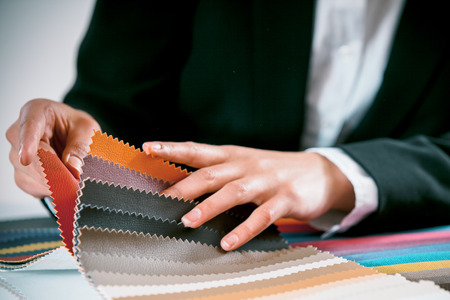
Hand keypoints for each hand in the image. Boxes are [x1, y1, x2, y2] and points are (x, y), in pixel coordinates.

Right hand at [6, 99, 99, 197]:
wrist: (72, 135)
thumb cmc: (76, 127)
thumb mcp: (87, 129)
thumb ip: (81, 146)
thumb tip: (73, 166)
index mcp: (35, 112)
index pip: (29, 127)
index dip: (27, 143)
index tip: (26, 158)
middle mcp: (19, 133)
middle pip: (29, 157)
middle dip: (52, 172)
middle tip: (74, 181)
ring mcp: (16, 154)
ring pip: (28, 175)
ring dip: (52, 183)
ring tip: (73, 183)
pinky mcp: (21, 172)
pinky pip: (31, 186)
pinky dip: (49, 190)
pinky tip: (63, 186)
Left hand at [142, 142, 354, 250]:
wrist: (319, 172)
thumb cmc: (274, 170)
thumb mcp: (246, 164)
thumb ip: (220, 172)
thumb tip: (184, 187)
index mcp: (234, 155)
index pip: (198, 150)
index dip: (172, 148)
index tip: (147, 148)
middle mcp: (246, 165)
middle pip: (210, 173)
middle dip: (183, 186)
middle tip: (159, 202)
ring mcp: (266, 181)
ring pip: (233, 192)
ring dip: (208, 207)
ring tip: (186, 222)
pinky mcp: (285, 199)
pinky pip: (262, 216)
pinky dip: (244, 230)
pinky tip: (228, 243)